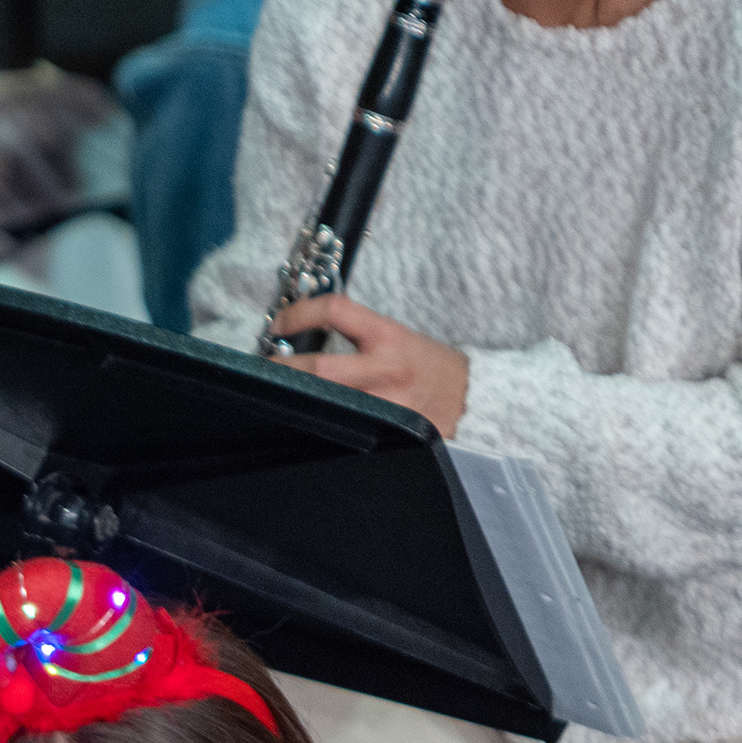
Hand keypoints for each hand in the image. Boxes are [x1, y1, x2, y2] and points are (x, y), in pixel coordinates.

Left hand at [273, 295, 469, 437]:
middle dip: (282, 368)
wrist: (477, 398)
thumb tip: (303, 338)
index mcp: (389, 336)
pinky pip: (346, 431)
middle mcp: (386, 368)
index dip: (300, 313)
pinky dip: (320, 427)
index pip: (336, 311)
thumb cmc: (431, 366)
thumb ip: (359, 338)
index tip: (277, 324)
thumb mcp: (400, 339)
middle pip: (319, 368)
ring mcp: (387, 404)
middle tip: (264, 367)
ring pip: (327, 404)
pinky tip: (304, 424)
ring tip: (275, 396)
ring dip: (293, 401)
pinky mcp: (390, 432)